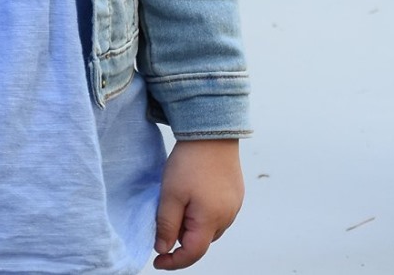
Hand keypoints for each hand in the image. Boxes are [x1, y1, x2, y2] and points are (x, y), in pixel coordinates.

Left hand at [153, 138, 243, 268]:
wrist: (212, 132)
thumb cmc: (190, 162)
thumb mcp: (170, 194)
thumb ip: (166, 225)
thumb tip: (163, 249)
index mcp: (210, 220)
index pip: (192, 253)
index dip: (173, 262)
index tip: (157, 261)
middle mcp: (227, 217)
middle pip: (201, 241)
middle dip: (181, 239)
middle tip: (165, 219)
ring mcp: (234, 206)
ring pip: (209, 228)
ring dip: (193, 225)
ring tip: (179, 203)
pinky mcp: (236, 195)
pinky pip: (218, 214)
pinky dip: (203, 213)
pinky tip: (194, 196)